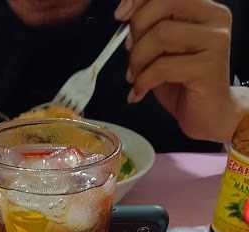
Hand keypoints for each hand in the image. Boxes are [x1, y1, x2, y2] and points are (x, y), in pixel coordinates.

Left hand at [115, 0, 238, 142]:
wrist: (210, 115)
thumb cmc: (185, 84)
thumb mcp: (163, 51)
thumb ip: (151, 29)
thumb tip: (126, 16)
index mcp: (204, 9)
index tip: (121, 14)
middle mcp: (214, 19)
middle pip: (163, 5)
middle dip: (137, 31)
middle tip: (130, 55)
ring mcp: (215, 42)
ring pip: (162, 34)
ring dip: (138, 59)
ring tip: (135, 77)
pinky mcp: (209, 67)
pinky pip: (163, 66)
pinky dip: (144, 81)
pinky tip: (139, 92)